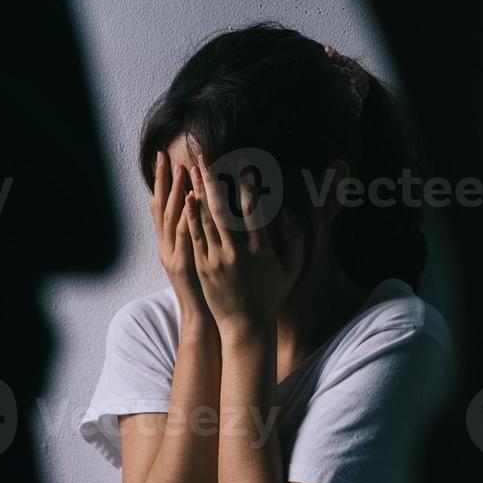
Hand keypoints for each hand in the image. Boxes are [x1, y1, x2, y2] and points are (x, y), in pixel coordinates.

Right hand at [151, 151, 209, 319]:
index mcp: (169, 243)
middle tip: (163, 155)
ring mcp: (174, 255)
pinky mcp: (185, 264)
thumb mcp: (192, 260)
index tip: (163, 158)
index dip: (161, 182)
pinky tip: (191, 199)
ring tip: (181, 169)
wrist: (202, 318)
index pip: (161, 207)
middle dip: (162, 180)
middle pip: (161, 207)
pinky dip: (187, 216)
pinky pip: (185, 235)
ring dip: (176, 193)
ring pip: (172, 218)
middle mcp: (167, 246)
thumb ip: (190, 237)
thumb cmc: (204, 289)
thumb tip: (194, 212)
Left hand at [185, 146, 302, 333]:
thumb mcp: (292, 268)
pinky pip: (195, 236)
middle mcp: (237, 253)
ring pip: (205, 219)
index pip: (253, 210)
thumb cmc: (271, 295)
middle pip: (223, 209)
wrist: (245, 326)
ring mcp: (217, 260)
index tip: (245, 166)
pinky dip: (191, 215)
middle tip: (206, 156)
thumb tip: (286, 210)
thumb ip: (295, 238)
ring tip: (193, 168)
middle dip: (214, 179)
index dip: (248, 186)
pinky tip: (187, 197)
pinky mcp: (202, 267)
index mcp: (261, 251)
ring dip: (199, 191)